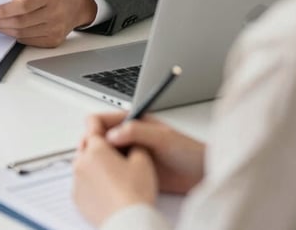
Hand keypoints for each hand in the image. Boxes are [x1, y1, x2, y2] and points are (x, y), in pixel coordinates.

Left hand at [0, 0, 95, 47]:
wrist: (75, 5)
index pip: (24, 6)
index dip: (5, 10)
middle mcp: (54, 13)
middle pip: (21, 22)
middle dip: (0, 22)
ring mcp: (55, 29)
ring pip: (23, 34)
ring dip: (5, 30)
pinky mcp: (54, 41)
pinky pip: (29, 41)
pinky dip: (16, 36)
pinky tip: (9, 31)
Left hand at [73, 133, 156, 226]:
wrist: (128, 223)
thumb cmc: (135, 194)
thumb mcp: (143, 160)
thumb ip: (134, 143)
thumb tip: (129, 140)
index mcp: (96, 149)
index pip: (92, 124)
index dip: (103, 123)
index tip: (109, 126)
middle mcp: (81, 162)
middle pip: (86, 143)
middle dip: (97, 144)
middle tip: (114, 151)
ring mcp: (77, 181)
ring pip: (82, 163)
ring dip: (93, 162)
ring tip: (111, 172)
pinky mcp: (76, 197)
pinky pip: (81, 182)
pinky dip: (90, 181)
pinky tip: (105, 187)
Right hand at [84, 112, 204, 193]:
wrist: (202, 175)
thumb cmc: (189, 152)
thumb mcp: (162, 137)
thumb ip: (137, 131)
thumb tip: (112, 134)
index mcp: (134, 121)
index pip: (105, 118)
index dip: (95, 126)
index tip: (93, 137)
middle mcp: (130, 135)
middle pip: (100, 136)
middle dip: (94, 143)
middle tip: (93, 154)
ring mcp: (130, 153)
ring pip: (105, 153)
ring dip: (100, 158)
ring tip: (101, 167)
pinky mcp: (133, 169)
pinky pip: (114, 169)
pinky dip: (108, 171)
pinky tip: (111, 177)